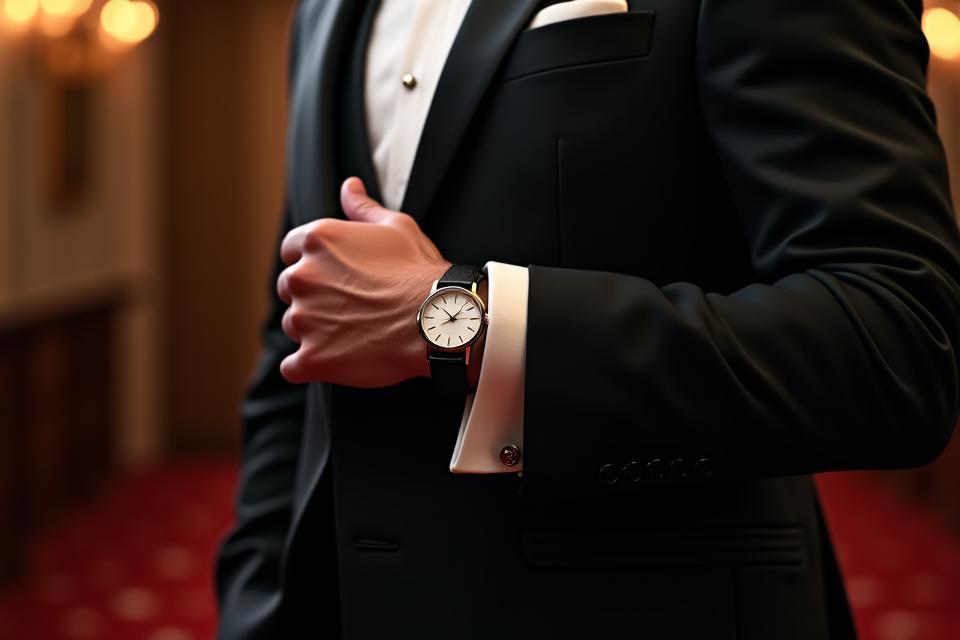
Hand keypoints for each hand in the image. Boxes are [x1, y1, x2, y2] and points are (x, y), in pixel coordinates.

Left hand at [276, 177, 450, 385]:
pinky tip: (336, 361)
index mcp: (318, 241)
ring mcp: (304, 319)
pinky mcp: (311, 357)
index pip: (291, 250)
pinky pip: (293, 367)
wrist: (436, 320)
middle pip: (291, 289)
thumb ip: (363, 208)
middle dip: (314, 297)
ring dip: (315, 331)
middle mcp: (303, 277)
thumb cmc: (420, 274)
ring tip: (354, 333)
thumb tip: (350, 187)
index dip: (313, 264)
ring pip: (293, 326)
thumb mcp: (396, 227)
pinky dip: (309, 366)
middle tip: (351, 306)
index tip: (334, 277)